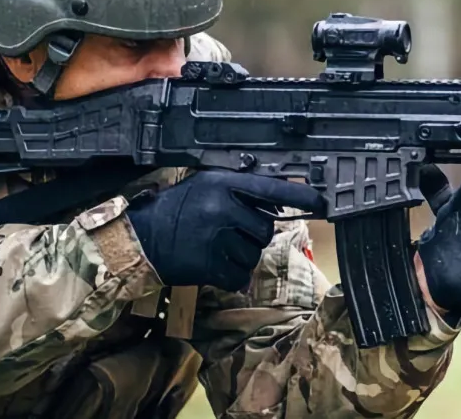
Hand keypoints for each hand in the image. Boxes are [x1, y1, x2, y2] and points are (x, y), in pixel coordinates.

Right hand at [125, 170, 322, 289]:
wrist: (139, 240)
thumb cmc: (173, 211)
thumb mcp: (204, 187)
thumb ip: (238, 190)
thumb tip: (277, 201)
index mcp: (221, 184)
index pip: (270, 188)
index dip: (299, 197)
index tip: (322, 204)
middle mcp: (221, 207)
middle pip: (264, 228)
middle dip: (252, 235)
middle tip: (227, 233)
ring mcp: (215, 237)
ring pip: (253, 254)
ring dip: (240, 256)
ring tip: (215, 247)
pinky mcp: (208, 264)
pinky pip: (239, 275)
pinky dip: (232, 276)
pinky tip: (213, 265)